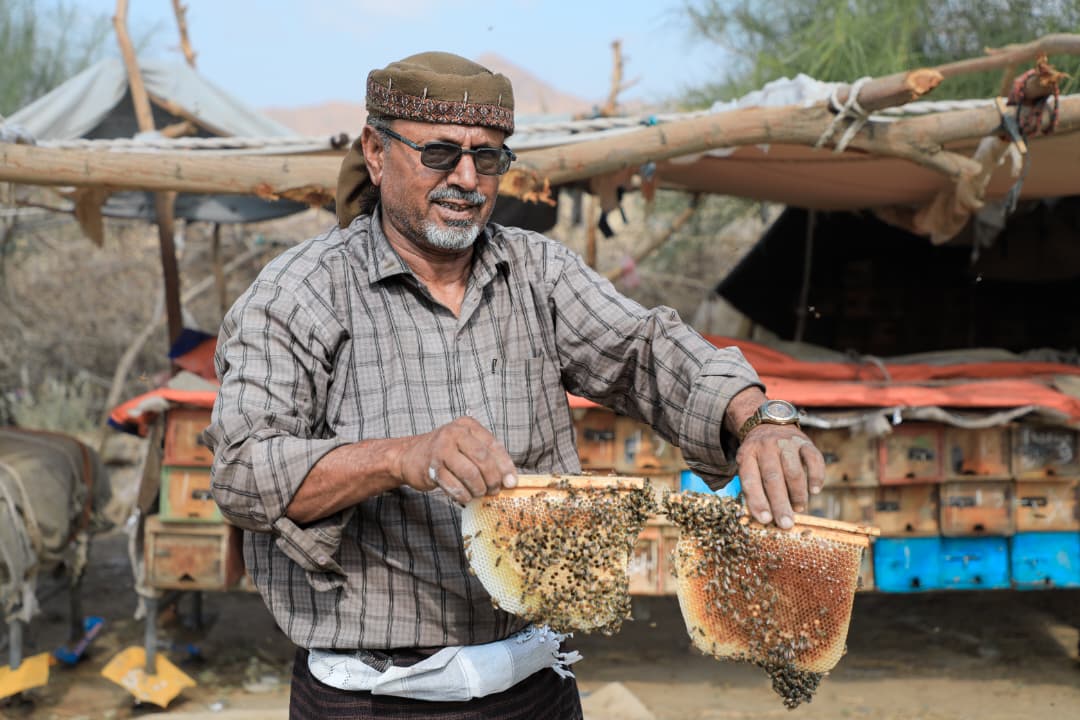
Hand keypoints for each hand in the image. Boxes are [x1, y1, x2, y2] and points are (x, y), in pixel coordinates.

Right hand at [396, 416, 518, 504]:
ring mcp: (441, 449)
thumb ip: (486, 458)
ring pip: (470, 473)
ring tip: (479, 493)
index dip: (505, 466)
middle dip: (492, 479)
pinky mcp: (432, 466)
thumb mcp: (466, 446)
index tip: (511, 482)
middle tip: (494, 490)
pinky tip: (466, 496)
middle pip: (483, 459)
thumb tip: (510, 480)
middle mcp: (454, 432)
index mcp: (467, 425)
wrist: (409, 456)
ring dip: (478, 488)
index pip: (493, 445)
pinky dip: (464, 495)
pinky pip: (454, 485)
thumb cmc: (445, 453)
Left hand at [736, 424, 824, 528]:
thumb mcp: (748, 465)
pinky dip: (816, 476)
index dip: (757, 501)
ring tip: (798, 508)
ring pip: (793, 471)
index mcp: (747, 455)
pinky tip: (814, 491)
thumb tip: (765, 518)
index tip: (765, 520)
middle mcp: (765, 447)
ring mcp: (786, 443)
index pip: (750, 481)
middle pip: (773, 478)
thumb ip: (754, 487)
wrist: (769, 424)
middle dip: (780, 504)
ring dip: (797, 494)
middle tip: (786, 524)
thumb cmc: (758, 456)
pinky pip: (814, 460)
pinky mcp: (805, 442)